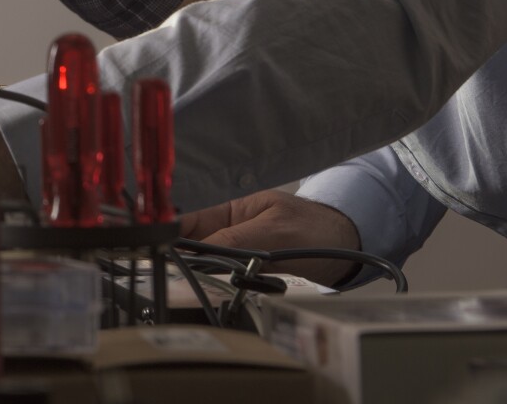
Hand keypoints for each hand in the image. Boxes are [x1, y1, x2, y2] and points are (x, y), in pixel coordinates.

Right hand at [178, 189, 361, 286]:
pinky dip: (219, 289)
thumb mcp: (276, 231)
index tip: (153, 251)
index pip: (189, 222)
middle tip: (165, 278)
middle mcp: (231, 232)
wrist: (353, 248)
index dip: (168, 235)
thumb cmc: (318, 228)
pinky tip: (211, 296)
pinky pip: (227, 282)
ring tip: (183, 289)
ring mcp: (241, 254)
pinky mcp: (253, 274)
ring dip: (199, 278)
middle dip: (180, 262)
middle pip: (194, 248)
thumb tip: (200, 252)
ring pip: (208, 267)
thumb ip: (238, 239)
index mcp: (231, 211)